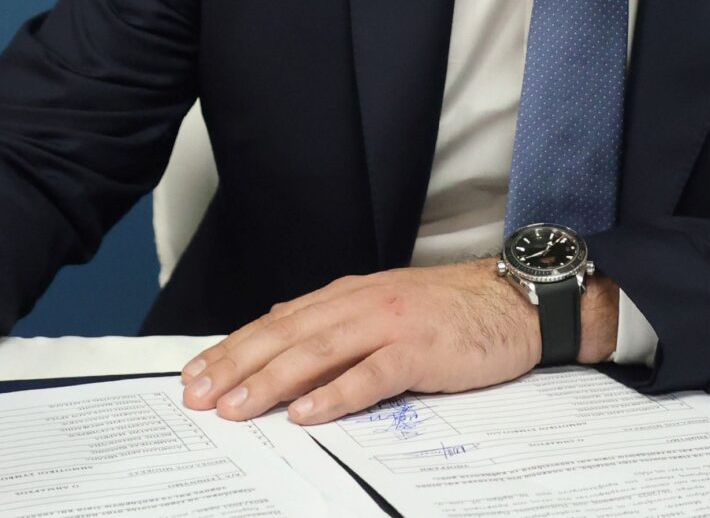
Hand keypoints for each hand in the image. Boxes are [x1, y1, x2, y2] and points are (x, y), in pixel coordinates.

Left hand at [178, 262, 539, 424]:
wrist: (515, 301)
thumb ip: (332, 317)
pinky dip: (336, 394)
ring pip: (318, 352)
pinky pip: (372, 374)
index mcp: (347, 296)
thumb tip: (277, 324)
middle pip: (286, 336)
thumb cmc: (451, 311)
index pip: (276, 323)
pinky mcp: (421, 350)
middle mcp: (361, 304)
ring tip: (238, 408)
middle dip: (236, 367)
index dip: (232, 349)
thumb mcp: (382, 304)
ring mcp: (391, 324)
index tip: (193, 375)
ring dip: (272, 381)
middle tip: (198, 396)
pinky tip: (307, 413)